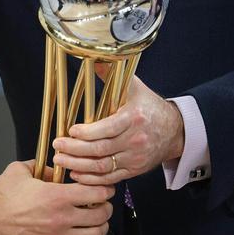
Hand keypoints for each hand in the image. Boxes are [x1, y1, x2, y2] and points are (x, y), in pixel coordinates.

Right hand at [0, 160, 113, 234]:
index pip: (96, 193)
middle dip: (106, 208)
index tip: (104, 188)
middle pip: (100, 215)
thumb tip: (54, 170)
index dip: (104, 189)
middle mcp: (61, 218)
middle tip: (103, 204)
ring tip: (99, 222)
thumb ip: (41, 167)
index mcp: (56, 196)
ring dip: (101, 228)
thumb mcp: (19, 171)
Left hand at [51, 71, 184, 185]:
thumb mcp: (134, 87)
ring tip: (61, 161)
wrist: (176, 131)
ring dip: (79, 166)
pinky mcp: (134, 170)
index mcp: (134, 118)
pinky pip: (110, 178)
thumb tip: (92, 56)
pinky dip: (92, 179)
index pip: (108, 128)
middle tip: (57, 146)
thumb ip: (111, 74)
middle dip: (76, 150)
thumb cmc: (150, 107)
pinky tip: (76, 173)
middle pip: (102, 149)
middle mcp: (135, 140)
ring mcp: (135, 157)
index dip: (87, 132)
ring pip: (104, 167)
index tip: (70, 131)